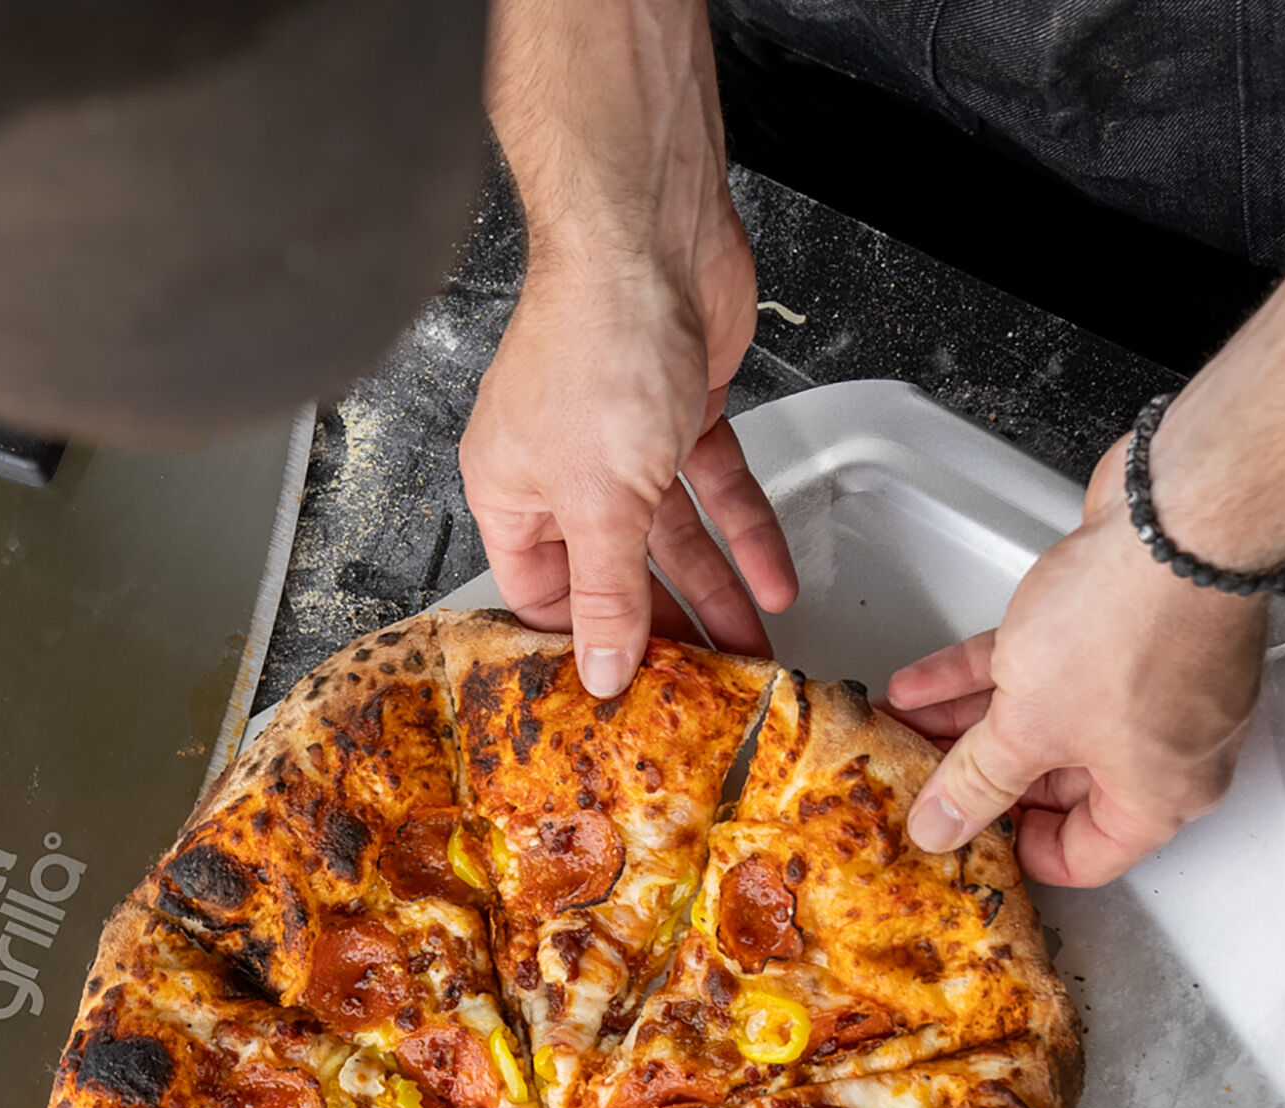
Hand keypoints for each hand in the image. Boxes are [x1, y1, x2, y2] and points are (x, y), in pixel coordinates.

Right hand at [459, 207, 796, 695]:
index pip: (543, 598)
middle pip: (617, 574)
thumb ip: (608, 594)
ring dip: (717, 592)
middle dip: (665, 628)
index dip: (584, 647)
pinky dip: (746, 532)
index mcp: (510, 494)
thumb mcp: (600, 503)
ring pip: (674, 539)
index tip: (624, 695)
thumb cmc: (593, 343)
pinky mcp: (679, 413)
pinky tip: (773, 578)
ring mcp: (623, 442)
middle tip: (701, 685)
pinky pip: (715, 491)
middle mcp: (560, 472)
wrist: (649, 235)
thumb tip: (601, 670)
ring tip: (752, 650)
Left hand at [882, 438, 1268, 887]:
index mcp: (1162, 796)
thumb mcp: (1029, 728)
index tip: (962, 839)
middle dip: (974, 779)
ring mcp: (1146, 684)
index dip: (1016, 852)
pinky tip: (919, 683)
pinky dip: (980, 677)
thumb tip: (941, 829)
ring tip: (901, 731)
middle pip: (1052, 786)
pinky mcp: (1120, 627)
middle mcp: (1164, 748)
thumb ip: (978, 785)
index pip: (1085, 858)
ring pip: (1039, 721)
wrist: (1176, 514)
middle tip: (917, 784)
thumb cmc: (1134, 625)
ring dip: (964, 725)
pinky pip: (1040, 669)